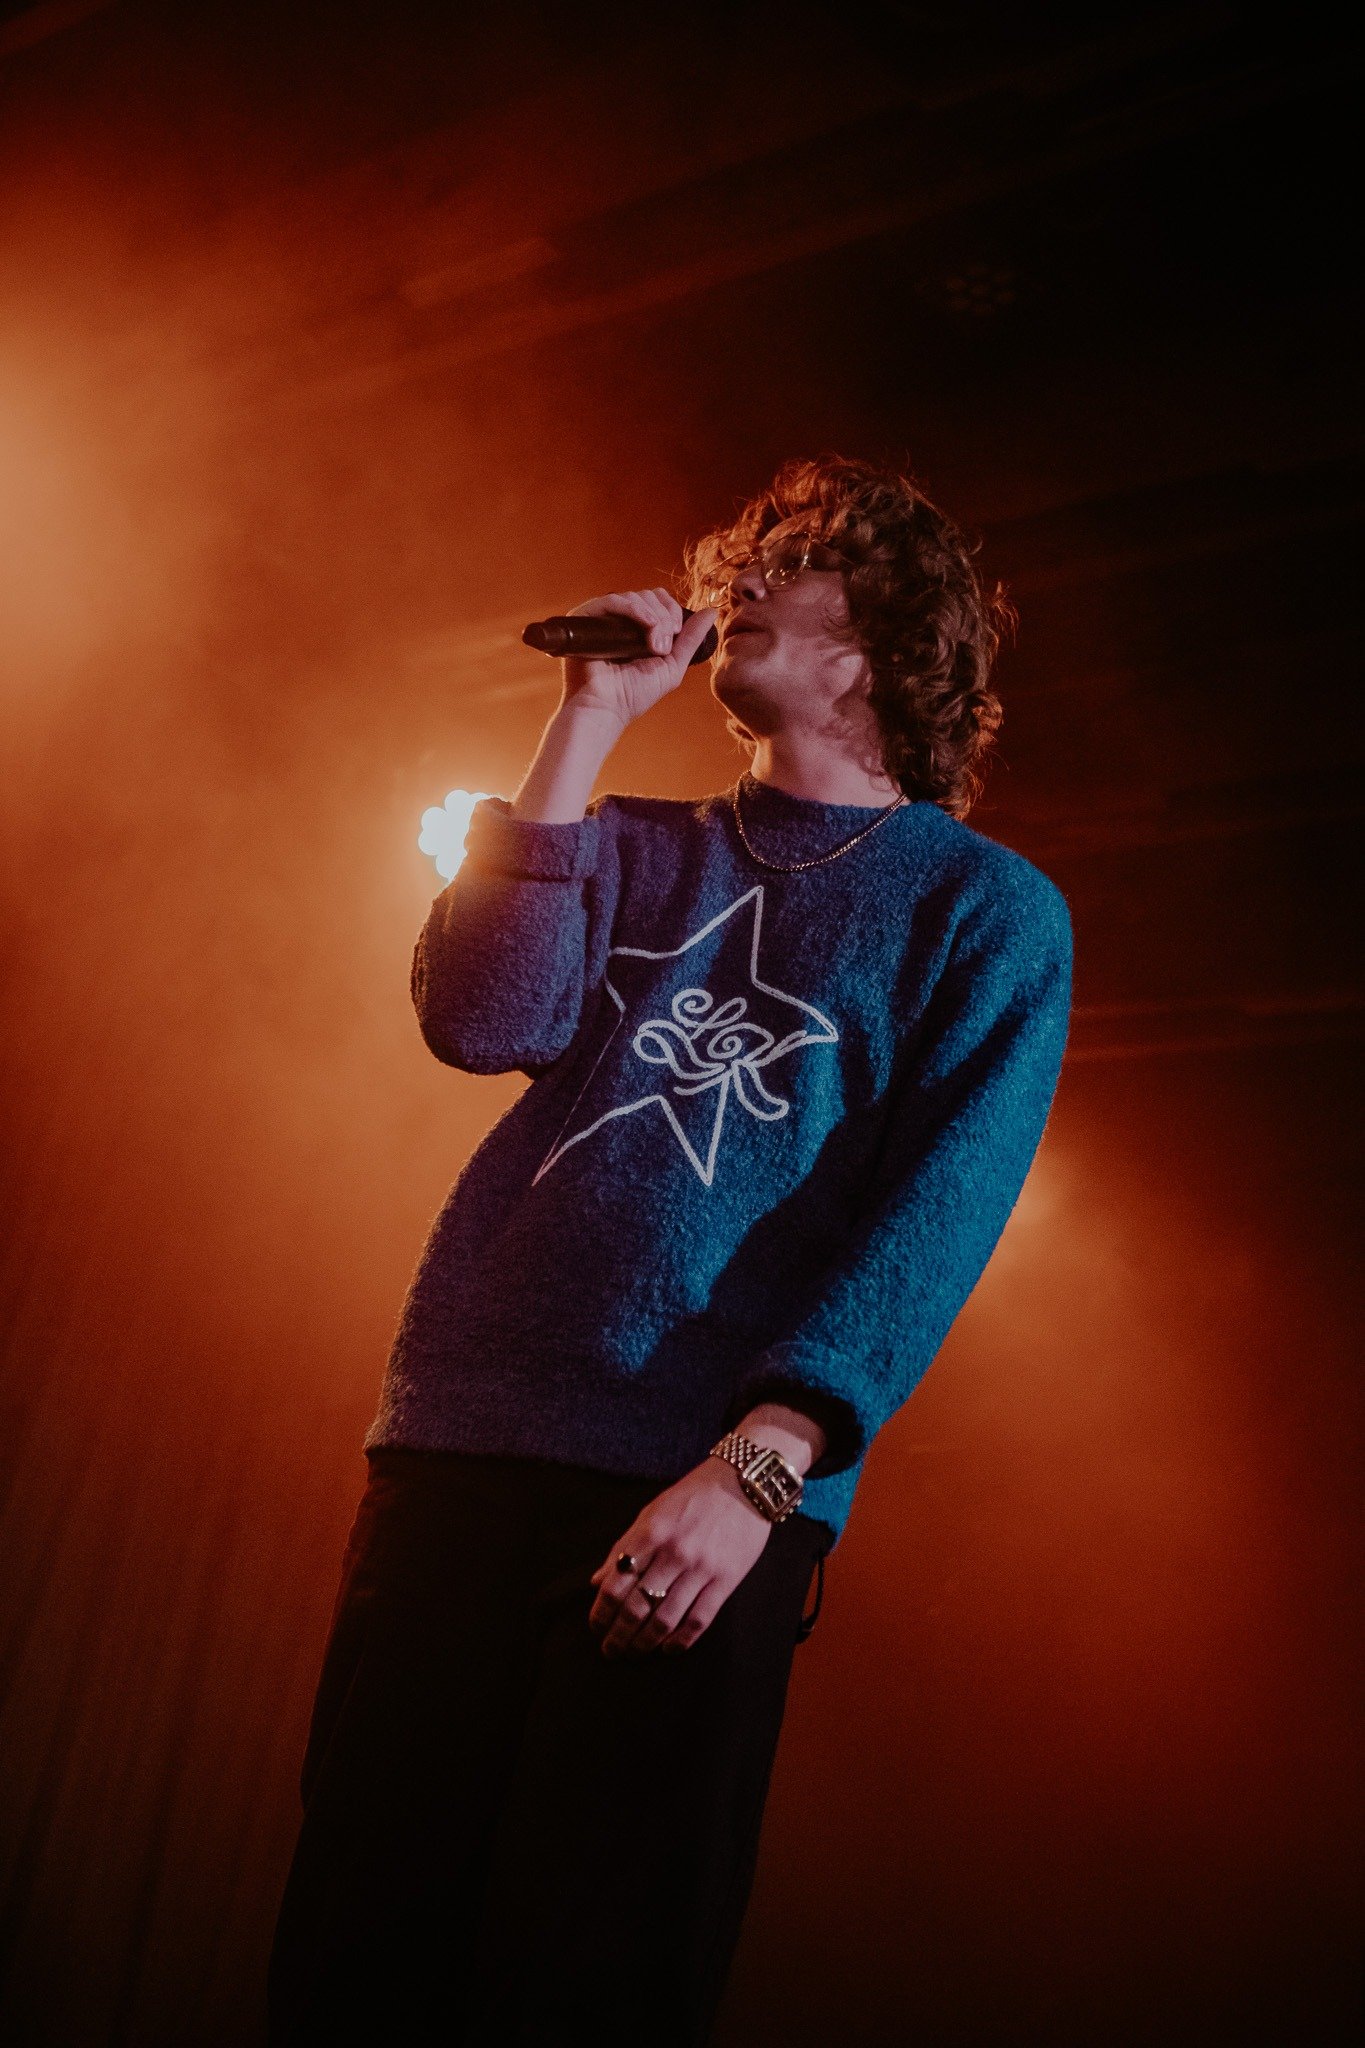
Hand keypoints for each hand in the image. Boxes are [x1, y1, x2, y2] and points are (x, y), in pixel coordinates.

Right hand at [558, 586, 716, 727]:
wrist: (606, 707)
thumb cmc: (634, 694)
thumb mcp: (672, 666)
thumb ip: (690, 639)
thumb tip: (711, 611)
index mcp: (638, 628)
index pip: (659, 600)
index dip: (672, 611)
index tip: (675, 633)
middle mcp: (620, 620)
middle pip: (649, 595)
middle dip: (664, 616)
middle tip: (663, 644)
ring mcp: (603, 618)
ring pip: (635, 596)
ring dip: (653, 617)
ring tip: (653, 645)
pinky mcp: (586, 618)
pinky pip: (613, 600)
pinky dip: (634, 608)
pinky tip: (645, 624)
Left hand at [587, 1458, 770, 1658]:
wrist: (743, 1484)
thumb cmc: (692, 1496)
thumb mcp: (652, 1512)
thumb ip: (625, 1546)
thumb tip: (598, 1581)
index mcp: (651, 1532)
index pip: (616, 1583)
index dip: (601, 1611)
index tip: (596, 1626)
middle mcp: (674, 1552)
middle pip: (638, 1607)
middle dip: (619, 1635)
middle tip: (610, 1650)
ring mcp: (702, 1568)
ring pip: (666, 1619)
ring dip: (645, 1643)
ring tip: (635, 1652)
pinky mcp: (726, 1580)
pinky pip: (699, 1619)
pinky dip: (681, 1641)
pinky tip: (668, 1649)